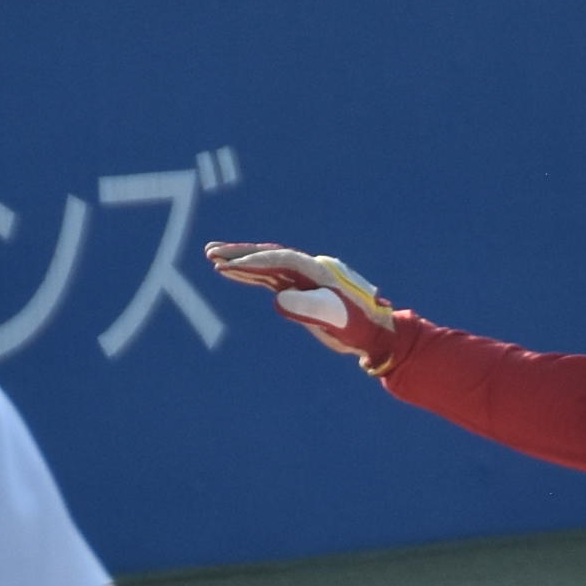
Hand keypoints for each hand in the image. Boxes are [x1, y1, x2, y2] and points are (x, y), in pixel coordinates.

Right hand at [201, 242, 407, 371]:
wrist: (375, 334)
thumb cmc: (357, 329)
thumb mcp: (336, 321)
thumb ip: (309, 309)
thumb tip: (279, 299)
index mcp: (319, 271)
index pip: (282, 260)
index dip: (255, 262)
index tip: (229, 266)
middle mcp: (309, 269)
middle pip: (270, 254)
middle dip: (240, 253)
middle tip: (210, 251)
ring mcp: (303, 278)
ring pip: (267, 264)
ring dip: (240, 262)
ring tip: (212, 259)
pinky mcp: (299, 289)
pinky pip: (270, 277)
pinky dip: (250, 274)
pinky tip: (232, 273)